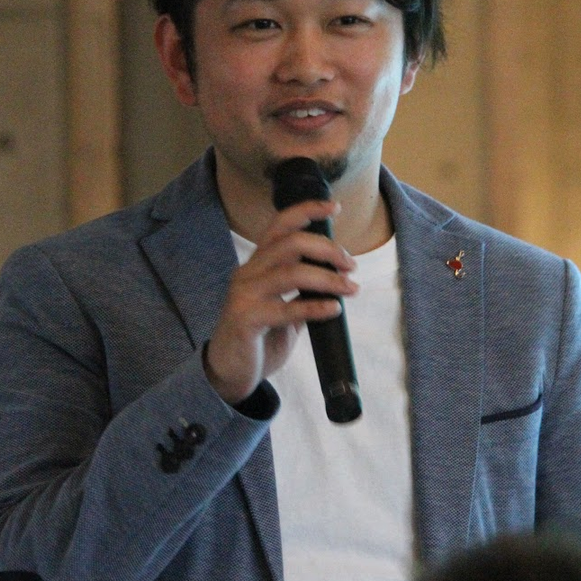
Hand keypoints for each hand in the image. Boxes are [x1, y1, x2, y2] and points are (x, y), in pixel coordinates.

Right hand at [204, 200, 357, 403]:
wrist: (228, 373)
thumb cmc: (258, 336)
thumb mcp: (282, 305)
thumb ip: (301, 289)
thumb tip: (337, 277)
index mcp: (257, 264)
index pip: (280, 225)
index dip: (307, 210)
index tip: (334, 207)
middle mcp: (248, 273)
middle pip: (291, 243)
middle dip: (327, 248)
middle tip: (351, 264)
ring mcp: (244, 295)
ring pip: (291, 272)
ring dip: (327, 278)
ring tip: (350, 288)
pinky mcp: (246, 320)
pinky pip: (286, 309)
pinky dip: (315, 307)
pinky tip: (334, 309)